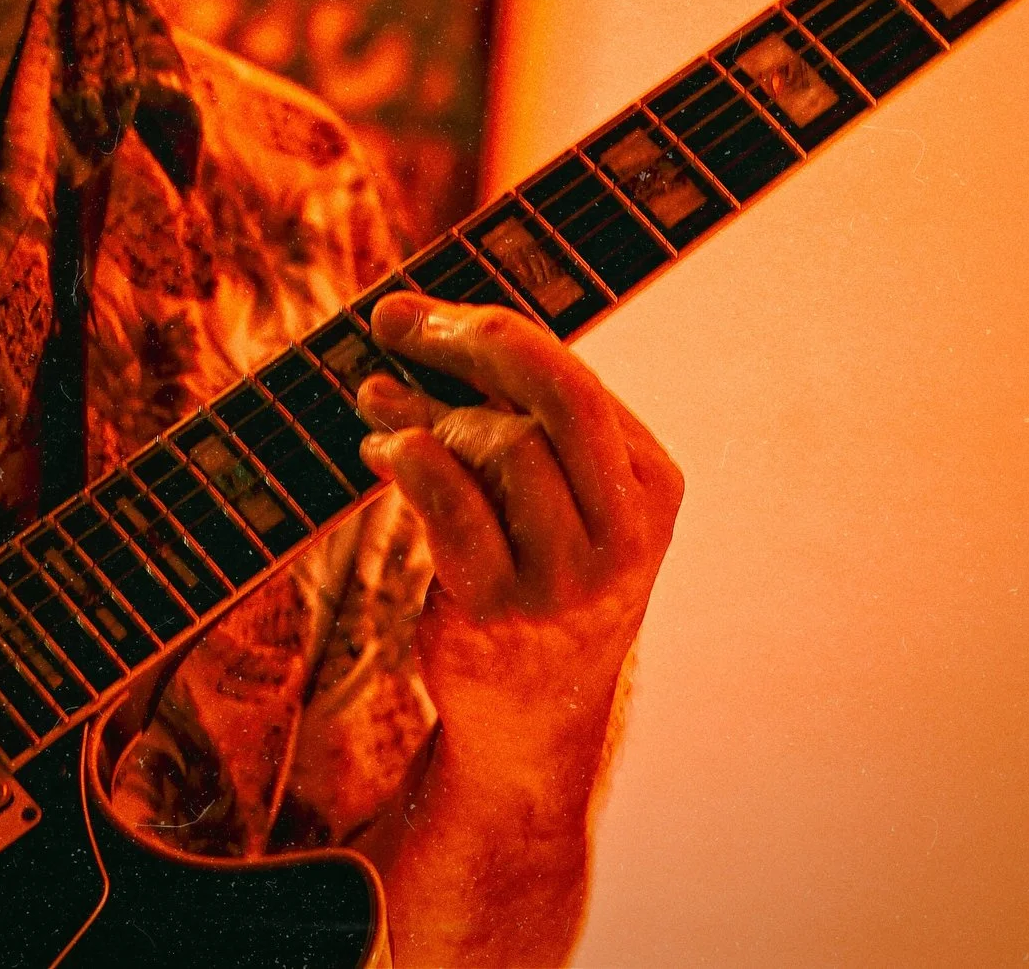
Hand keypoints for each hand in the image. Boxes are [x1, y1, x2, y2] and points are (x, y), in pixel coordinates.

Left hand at [360, 294, 681, 791]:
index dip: (488, 329)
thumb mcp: (561, 500)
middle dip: (468, 341)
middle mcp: (626, 531)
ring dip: (423, 412)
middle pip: (558, 393)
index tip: (417, 311)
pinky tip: (380, 450)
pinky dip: (409, 458)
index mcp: (652, 486)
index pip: (574, 378)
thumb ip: (521, 421)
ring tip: (376, 404)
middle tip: (393, 321)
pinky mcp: (502, 611)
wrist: (532, 718)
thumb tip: (423, 323)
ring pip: (502, 444)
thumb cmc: (535, 579)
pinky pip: (451, 505)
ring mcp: (567, 576)